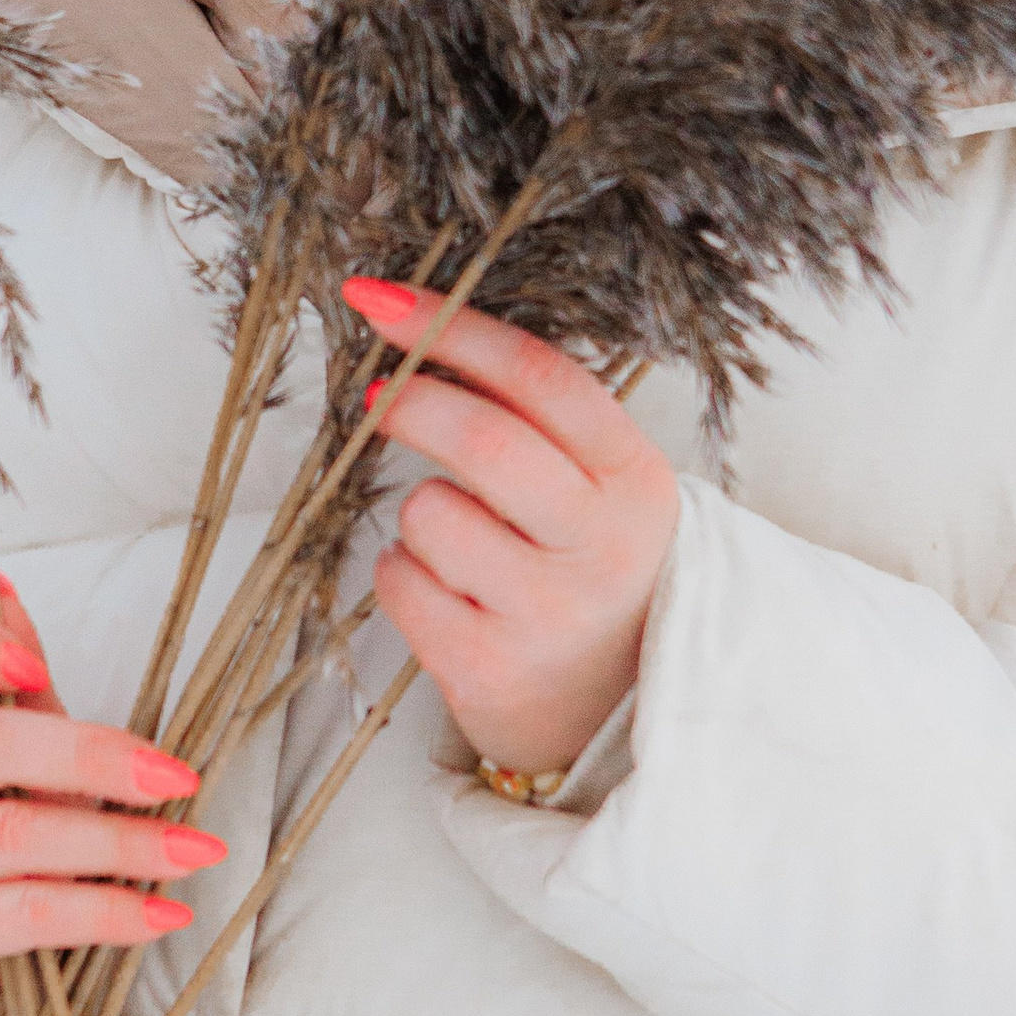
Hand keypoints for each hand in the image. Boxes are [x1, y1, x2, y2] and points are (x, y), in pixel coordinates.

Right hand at [0, 589, 222, 1015]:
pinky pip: (22, 914)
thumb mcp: (7, 757)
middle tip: (178, 779)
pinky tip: (162, 915)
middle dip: (93, 757)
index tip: (37, 667)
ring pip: (12, 836)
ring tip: (197, 854)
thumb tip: (3, 585)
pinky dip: (105, 913)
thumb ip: (12, 685)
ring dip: (121, 845)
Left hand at [341, 280, 678, 780]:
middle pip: (483, 442)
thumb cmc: (588, 573)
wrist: (618, 715)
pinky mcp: (490, 670)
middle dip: (413, 403)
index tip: (381, 301)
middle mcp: (602, 547)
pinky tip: (445, 592)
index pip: (540, 379)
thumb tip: (416, 330)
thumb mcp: (601, 491)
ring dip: (419, 513)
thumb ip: (537, 421)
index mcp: (635, 481)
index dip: (452, 328)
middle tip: (380, 399)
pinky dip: (403, 574)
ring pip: (429, 513)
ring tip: (458, 542)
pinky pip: (400, 582)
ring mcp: (547, 614)